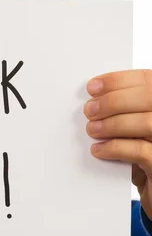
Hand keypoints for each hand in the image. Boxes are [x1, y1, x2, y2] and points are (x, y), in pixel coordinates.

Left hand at [84, 70, 151, 220]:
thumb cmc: (144, 155)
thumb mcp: (135, 129)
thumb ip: (126, 110)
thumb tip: (95, 96)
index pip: (147, 80)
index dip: (118, 81)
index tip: (93, 87)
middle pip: (148, 97)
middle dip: (113, 101)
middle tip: (89, 110)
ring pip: (146, 123)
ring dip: (112, 124)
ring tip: (92, 130)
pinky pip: (140, 151)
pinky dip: (114, 148)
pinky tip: (98, 150)